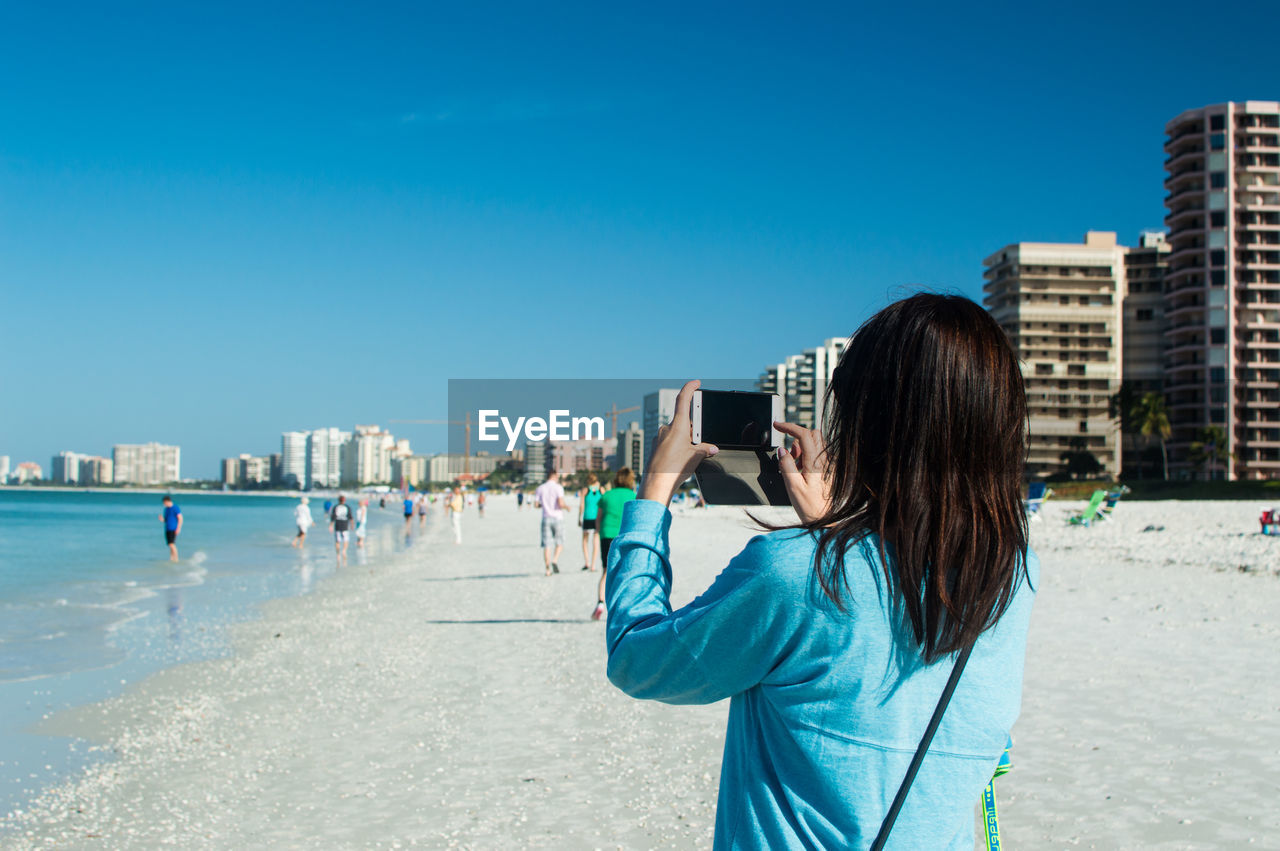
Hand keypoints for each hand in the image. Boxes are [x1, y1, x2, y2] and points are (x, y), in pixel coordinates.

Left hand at [639, 380, 718, 505]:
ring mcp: (659, 438)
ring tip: (692, 454)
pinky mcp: (655, 447)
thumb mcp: (695, 457)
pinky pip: (669, 441)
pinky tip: (681, 459)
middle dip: (694, 428)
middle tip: (701, 439)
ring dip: (686, 439)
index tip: (696, 383)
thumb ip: (705, 449)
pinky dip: (678, 446)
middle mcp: (666, 429)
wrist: (656, 484)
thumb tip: (712, 448)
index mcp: (677, 426)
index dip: (690, 388)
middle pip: (683, 421)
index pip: (683, 400)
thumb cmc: (673, 469)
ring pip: (676, 432)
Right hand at [773, 420, 831, 523]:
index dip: (789, 427)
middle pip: (812, 434)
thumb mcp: (793, 487)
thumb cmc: (810, 507)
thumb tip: (782, 450)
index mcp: (815, 463)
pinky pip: (817, 455)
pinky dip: (806, 458)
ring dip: (801, 449)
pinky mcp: (829, 470)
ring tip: (794, 468)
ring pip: (815, 444)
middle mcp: (825, 461)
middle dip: (797, 438)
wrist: (827, 520)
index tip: (777, 425)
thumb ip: (786, 466)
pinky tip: (801, 473)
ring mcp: (828, 465)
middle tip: (789, 455)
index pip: (804, 434)